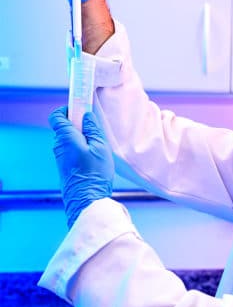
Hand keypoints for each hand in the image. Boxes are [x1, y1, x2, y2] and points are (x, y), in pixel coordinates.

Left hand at [49, 107, 113, 227]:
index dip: (67, 108)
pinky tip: (94, 154)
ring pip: (68, 138)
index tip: (81, 107)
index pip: (57, 116)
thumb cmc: (94, 173)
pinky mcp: (65, 165)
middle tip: (95, 126)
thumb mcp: (100, 147)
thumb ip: (93, 129)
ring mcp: (60, 156)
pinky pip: (70, 148)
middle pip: (64, 126)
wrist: (86, 198)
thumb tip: (87, 116)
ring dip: (81, 136)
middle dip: (78, 122)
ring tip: (98, 143)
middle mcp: (59, 145)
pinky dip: (80, 146)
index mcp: (66, 137)